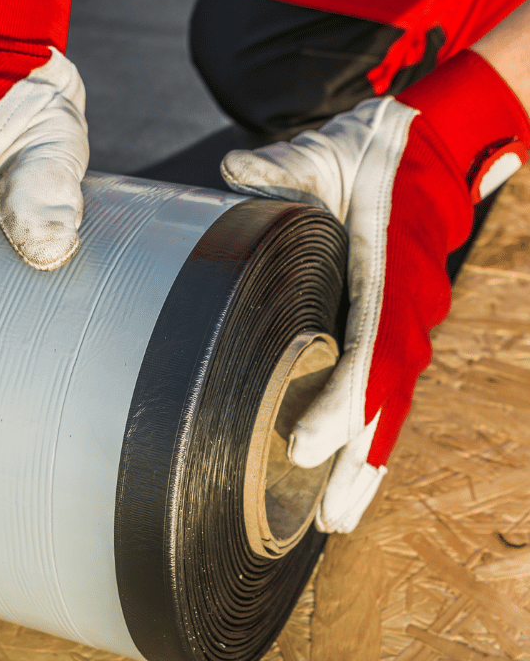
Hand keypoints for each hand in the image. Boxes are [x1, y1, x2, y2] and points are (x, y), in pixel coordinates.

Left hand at [222, 50, 529, 530]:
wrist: (427, 141)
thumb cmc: (371, 150)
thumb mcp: (323, 151)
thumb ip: (282, 166)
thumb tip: (234, 170)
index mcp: (384, 270)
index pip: (366, 350)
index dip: (341, 403)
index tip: (305, 446)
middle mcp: (404, 306)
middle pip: (386, 397)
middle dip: (359, 460)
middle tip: (329, 518)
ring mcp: (408, 319)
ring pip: (394, 403)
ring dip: (372, 461)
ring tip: (341, 517)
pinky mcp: (399, 322)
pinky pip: (392, 387)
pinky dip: (377, 432)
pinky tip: (355, 470)